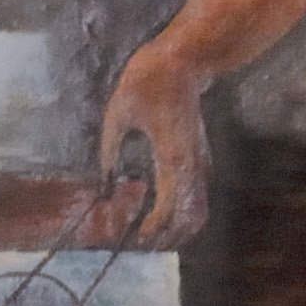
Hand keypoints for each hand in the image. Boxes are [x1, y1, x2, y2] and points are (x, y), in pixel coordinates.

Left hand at [97, 46, 211, 244]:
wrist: (182, 61)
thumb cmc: (146, 84)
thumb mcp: (116, 116)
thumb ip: (109, 153)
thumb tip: (104, 187)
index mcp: (172, 154)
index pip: (172, 205)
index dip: (155, 228)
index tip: (134, 237)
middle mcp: (192, 161)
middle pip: (192, 215)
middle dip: (168, 236)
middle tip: (140, 243)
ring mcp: (201, 159)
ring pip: (200, 208)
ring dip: (178, 228)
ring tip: (149, 236)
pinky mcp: (201, 157)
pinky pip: (199, 196)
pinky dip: (184, 213)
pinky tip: (161, 219)